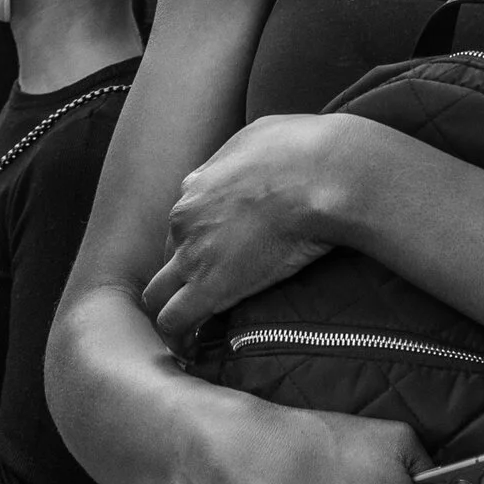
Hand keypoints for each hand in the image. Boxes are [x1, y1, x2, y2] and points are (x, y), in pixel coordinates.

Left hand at [145, 113, 362, 339]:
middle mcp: (186, 219)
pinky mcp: (209, 286)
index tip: (220, 256)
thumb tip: (254, 161)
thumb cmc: (307, 149)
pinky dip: (180, 336)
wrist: (325, 173)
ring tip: (189, 334)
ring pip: (159, 292)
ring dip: (172, 310)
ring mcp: (193, 254)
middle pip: (169, 255)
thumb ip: (245, 155)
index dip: (201, 241)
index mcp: (199, 184)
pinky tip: (192, 348)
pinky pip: (175, 320)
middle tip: (209, 294)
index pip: (185, 222)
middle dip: (183, 275)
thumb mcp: (263, 134)